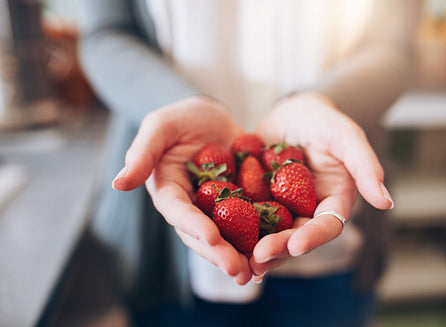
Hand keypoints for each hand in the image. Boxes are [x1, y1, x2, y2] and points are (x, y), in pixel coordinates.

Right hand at [111, 96, 252, 284]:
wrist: (212, 117)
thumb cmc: (182, 118)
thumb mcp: (160, 126)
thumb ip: (142, 152)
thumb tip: (117, 183)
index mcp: (169, 192)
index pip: (178, 213)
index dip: (193, 226)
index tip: (211, 237)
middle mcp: (192, 207)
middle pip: (203, 235)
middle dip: (220, 254)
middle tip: (239, 271)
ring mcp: (217, 210)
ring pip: (228, 237)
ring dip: (242, 256)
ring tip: (258, 271)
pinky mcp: (242, 204)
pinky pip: (252, 223)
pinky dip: (263, 237)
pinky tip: (279, 249)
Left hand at [250, 91, 393, 279]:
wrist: (292, 112)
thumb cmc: (323, 120)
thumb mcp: (345, 136)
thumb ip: (365, 165)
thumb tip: (386, 202)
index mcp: (333, 201)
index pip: (327, 226)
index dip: (313, 238)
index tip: (296, 245)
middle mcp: (308, 210)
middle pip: (295, 236)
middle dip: (278, 249)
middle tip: (258, 259)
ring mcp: (282, 208)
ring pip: (270, 234)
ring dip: (255, 249)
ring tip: (240, 261)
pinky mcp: (258, 201)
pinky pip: (247, 217)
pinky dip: (235, 228)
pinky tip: (220, 236)